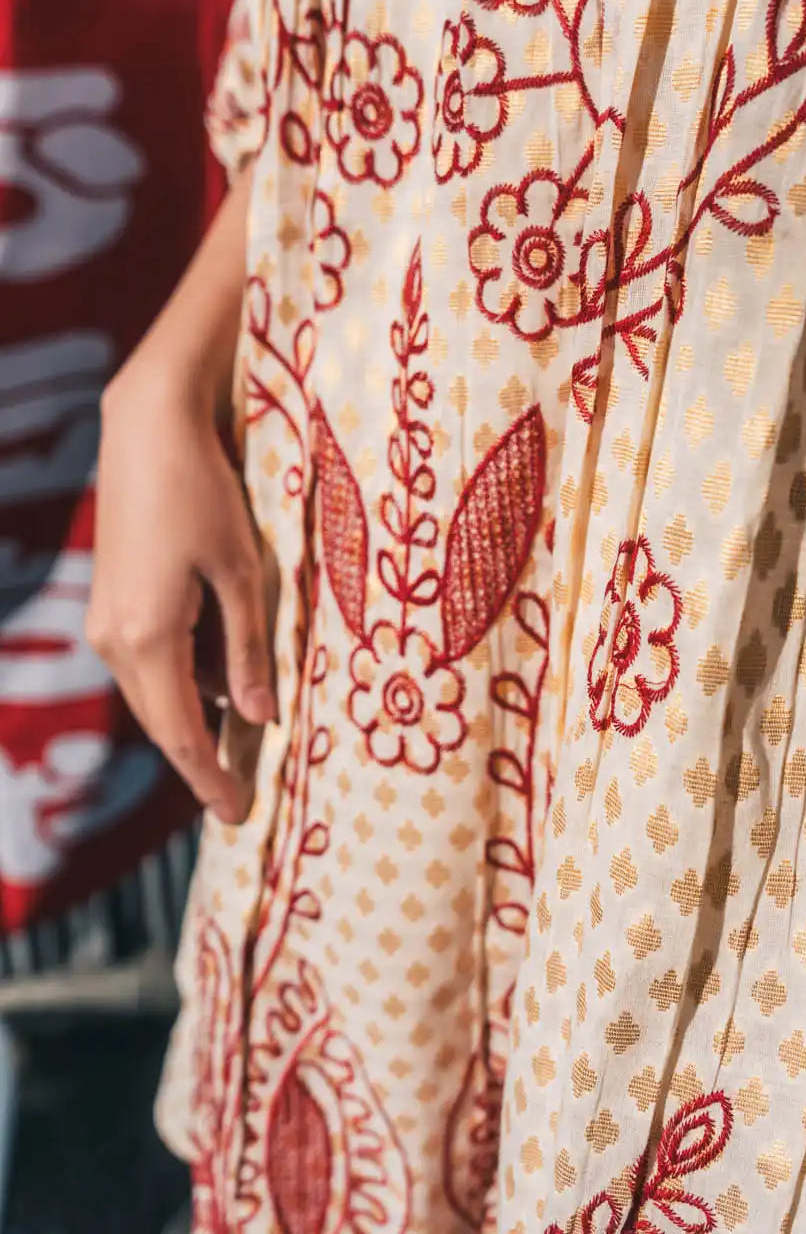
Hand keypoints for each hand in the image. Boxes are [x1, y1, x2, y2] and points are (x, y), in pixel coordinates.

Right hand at [87, 367, 276, 823]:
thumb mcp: (243, 573)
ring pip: (153, 692)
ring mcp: (104, 620)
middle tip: (245, 793)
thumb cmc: (205, 494)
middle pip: (161, 721)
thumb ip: (249, 651)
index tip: (239, 817)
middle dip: (201, 760)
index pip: (181, 736)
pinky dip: (183, 680)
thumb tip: (258, 719)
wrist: (148, 430)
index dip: (210, 781)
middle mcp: (115, 640)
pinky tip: (221, 677)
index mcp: (149, 639)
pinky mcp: (110, 600)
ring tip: (243, 740)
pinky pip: (148, 661)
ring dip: (194, 717)